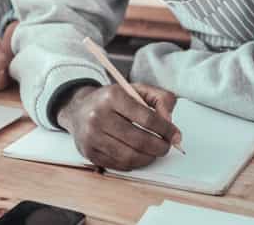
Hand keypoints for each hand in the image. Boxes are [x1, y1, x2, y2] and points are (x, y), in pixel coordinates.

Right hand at [56, 83, 180, 170]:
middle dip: (160, 147)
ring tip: (153, 152)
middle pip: (139, 140)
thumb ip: (160, 99)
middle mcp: (98, 116)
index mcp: (113, 96)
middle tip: (166, 146)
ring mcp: (92, 136)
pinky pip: (118, 165)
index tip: (175, 135)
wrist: (78, 109)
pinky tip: (137, 155)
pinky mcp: (89, 152)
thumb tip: (169, 121)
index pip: (147, 118)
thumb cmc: (112, 100)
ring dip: (148, 158)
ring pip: (130, 156)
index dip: (166, 130)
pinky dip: (133, 163)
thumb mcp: (136, 90)